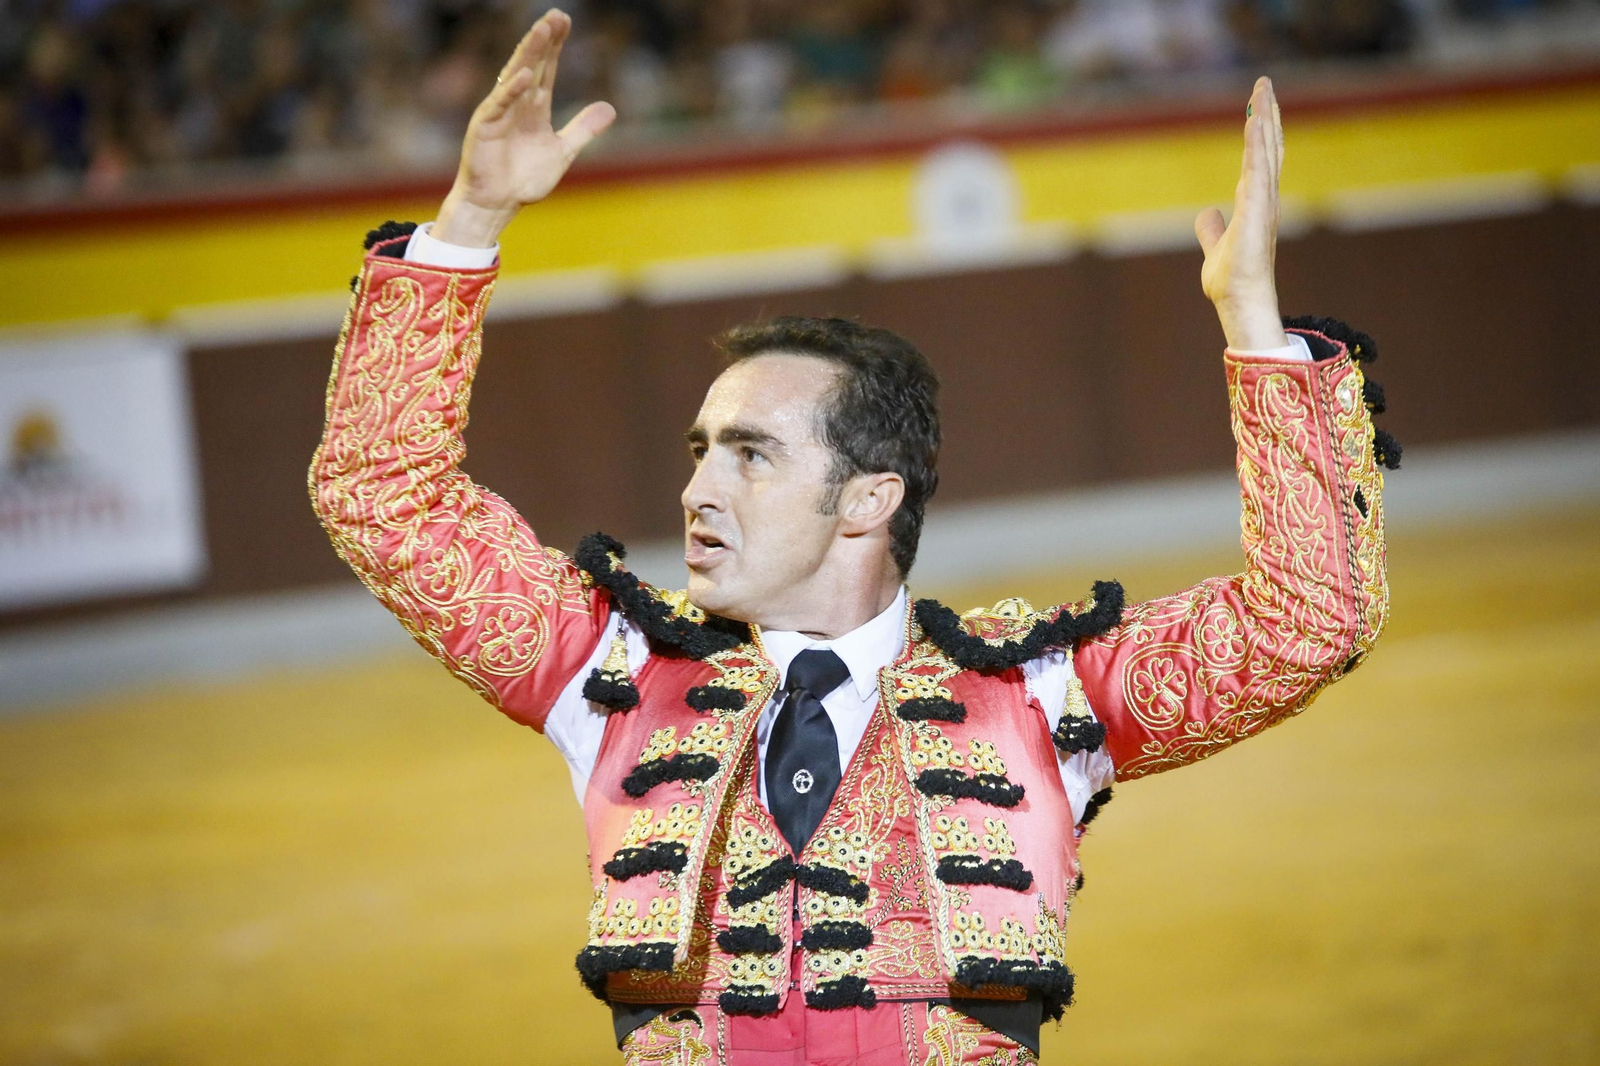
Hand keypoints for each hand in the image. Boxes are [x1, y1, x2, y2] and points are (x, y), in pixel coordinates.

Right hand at [433, 9, 615, 247]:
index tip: (565, 20)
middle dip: (544, 40)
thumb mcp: (563, 151)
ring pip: (516, 76)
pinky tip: (524, 75)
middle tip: (557, 15)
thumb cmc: (523, 178)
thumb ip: (584, 129)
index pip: (547, 68)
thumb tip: (611, 108)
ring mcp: (500, 112)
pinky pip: (500, 104)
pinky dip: (511, 90)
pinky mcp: (486, 127)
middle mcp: (517, 103)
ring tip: (542, 31)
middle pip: (533, 64)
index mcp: (535, 107)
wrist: (498, 204)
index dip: (555, 45)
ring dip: (528, 54)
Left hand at [1194, 77, 1288, 350]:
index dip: (1263, 131)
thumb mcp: (1215, 246)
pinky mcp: (1256, 212)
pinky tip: (1256, 123)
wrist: (1238, 300)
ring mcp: (1263, 204)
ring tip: (1262, 92)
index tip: (1261, 105)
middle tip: (1265, 83)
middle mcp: (1263, 198)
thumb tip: (1207, 213)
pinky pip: (1257, 171)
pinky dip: (1257, 147)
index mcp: (1255, 203)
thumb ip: (1212, 229)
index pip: (1260, 159)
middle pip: (1267, 147)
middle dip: (1267, 114)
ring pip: (1265, 153)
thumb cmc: (1232, 279)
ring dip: (1264, 121)